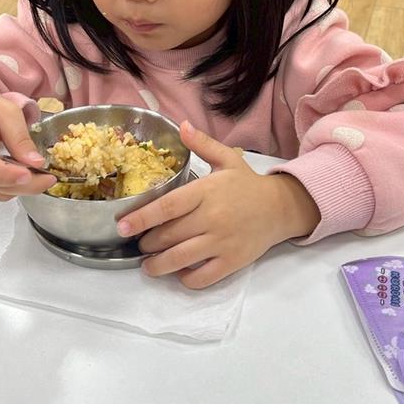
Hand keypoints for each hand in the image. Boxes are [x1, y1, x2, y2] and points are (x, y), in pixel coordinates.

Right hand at [0, 90, 56, 200]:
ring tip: (38, 172)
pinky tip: (22, 172)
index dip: (5, 173)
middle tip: (50, 178)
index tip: (30, 174)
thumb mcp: (4, 109)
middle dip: (27, 185)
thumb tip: (37, 163)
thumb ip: (20, 135)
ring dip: (22, 187)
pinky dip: (13, 186)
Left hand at [116, 121, 320, 288]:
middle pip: (168, 235)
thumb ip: (201, 143)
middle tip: (140, 243)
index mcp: (206, 192)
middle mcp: (212, 218)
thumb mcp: (226, 158)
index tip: (122, 226)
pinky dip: (185, 279)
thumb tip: (181, 125)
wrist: (280, 208)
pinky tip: (179, 272)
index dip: (141, 218)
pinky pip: (202, 277)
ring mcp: (222, 242)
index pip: (167, 207)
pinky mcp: (232, 262)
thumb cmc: (247, 184)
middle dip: (147, 243)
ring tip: (148, 265)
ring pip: (180, 259)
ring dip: (158, 265)